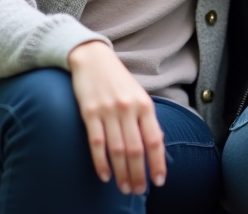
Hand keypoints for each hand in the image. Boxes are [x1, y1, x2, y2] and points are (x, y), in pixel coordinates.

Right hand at [68, 41, 164, 194]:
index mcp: (144, 105)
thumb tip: (156, 145)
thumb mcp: (138, 95)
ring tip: (124, 188)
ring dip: (121, 173)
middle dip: (138, 174)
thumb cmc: (118, 80)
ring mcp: (108, 111)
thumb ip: (146, 119)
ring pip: (117, 150)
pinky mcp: (89, 112)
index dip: (158, 163)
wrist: (92, 58)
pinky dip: (101, 162)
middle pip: (136, 149)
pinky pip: (96, 143)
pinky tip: (105, 175)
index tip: (159, 181)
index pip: (155, 140)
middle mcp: (128, 108)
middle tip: (138, 191)